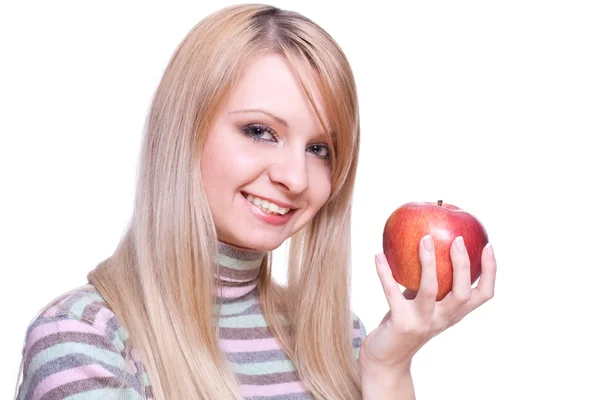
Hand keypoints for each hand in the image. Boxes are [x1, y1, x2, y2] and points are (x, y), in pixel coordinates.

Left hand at [358, 235, 496, 376]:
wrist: (386, 360)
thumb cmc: (405, 323)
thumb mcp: (423, 302)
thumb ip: (429, 281)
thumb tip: (428, 242)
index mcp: (453, 313)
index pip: (483, 295)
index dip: (490, 271)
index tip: (488, 246)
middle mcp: (442, 319)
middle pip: (462, 293)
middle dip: (462, 264)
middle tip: (457, 239)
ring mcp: (422, 322)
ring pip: (431, 290)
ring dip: (428, 262)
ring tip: (424, 239)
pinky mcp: (401, 324)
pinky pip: (392, 292)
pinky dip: (385, 273)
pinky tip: (378, 255)